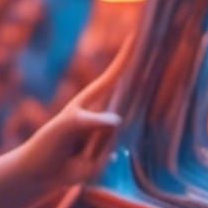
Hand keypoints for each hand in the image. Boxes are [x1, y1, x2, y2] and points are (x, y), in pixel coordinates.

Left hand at [20, 36, 131, 188]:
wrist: (41, 172)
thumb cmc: (49, 142)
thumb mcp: (67, 125)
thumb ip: (91, 121)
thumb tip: (117, 121)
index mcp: (93, 100)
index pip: (114, 76)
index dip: (126, 57)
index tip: (138, 36)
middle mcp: (105, 115)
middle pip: (129, 102)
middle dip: (146, 90)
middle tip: (165, 68)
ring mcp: (110, 136)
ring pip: (124, 134)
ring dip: (110, 140)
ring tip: (80, 146)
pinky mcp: (111, 157)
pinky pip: (117, 156)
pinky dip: (105, 158)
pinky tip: (86, 159)